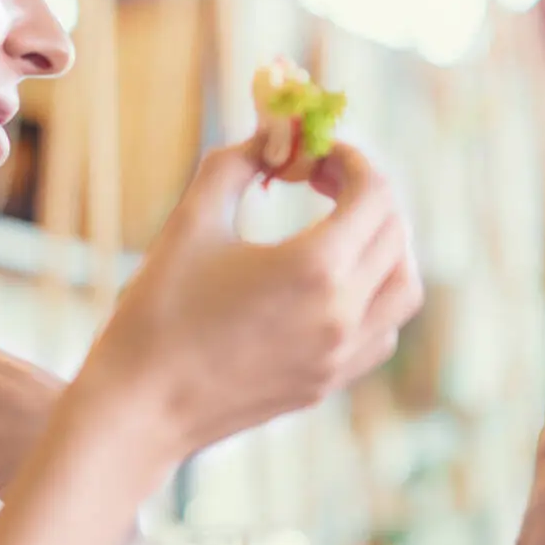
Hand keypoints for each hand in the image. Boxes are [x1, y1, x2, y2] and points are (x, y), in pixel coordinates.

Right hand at [74, 138, 421, 453]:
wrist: (140, 409)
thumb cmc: (156, 311)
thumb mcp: (191, 222)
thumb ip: (235, 165)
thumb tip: (269, 135)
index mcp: (315, 268)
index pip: (374, 194)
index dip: (352, 160)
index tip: (318, 152)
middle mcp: (343, 314)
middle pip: (394, 234)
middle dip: (366, 194)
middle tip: (322, 179)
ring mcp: (342, 356)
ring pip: (404, 287)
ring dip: (385, 246)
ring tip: (339, 227)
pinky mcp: (329, 382)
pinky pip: (383, 330)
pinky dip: (376, 295)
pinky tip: (332, 282)